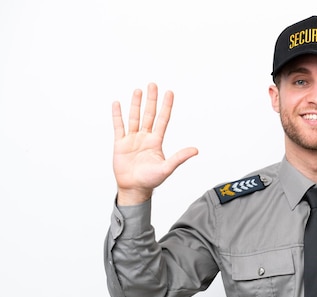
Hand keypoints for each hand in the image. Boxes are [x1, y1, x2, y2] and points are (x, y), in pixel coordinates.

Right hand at [111, 83, 197, 204]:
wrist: (133, 189)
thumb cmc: (150, 180)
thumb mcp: (166, 168)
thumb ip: (179, 157)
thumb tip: (196, 150)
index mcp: (156, 141)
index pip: (163, 120)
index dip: (166, 106)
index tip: (169, 92)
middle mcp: (145, 137)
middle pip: (149, 114)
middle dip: (151, 100)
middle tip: (153, 84)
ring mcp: (132, 139)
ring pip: (134, 117)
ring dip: (136, 104)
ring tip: (138, 90)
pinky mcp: (120, 143)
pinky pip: (118, 126)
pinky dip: (117, 115)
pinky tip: (117, 103)